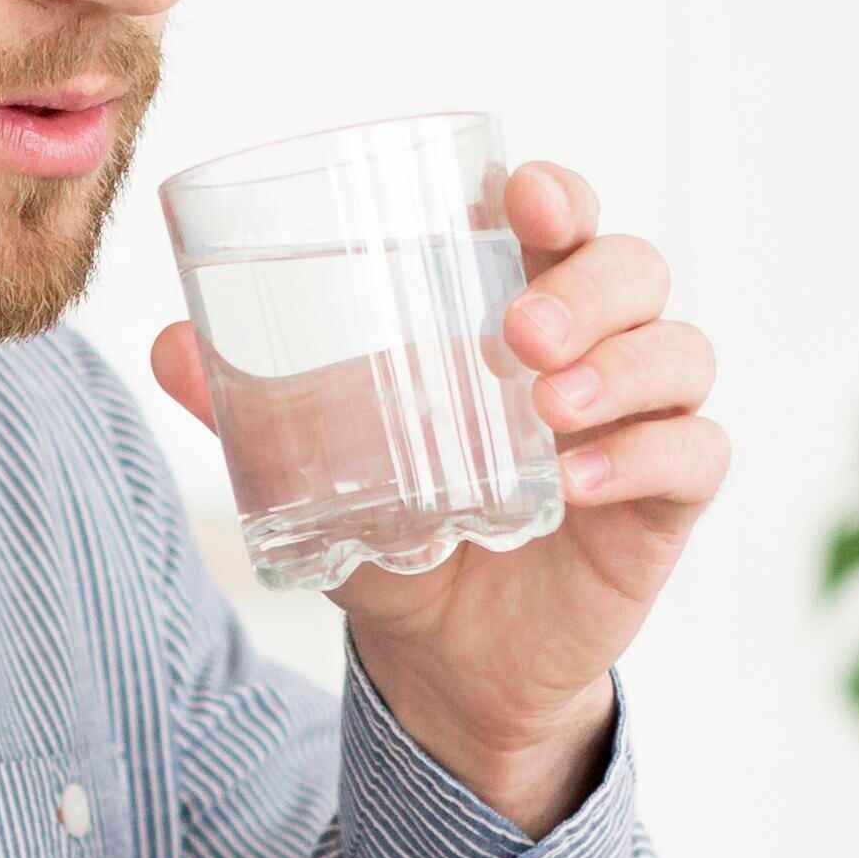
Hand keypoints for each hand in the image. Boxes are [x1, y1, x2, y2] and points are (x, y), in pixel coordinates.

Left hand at [150, 161, 721, 814]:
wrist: (448, 664)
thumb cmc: (403, 533)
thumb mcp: (320, 470)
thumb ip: (253, 408)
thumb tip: (164, 345)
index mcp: (519, 308)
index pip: (562, 220)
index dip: (556, 193)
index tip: (521, 196)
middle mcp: (595, 350)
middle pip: (637, 268)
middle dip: (589, 282)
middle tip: (519, 329)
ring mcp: (640, 421)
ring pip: (681, 350)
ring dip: (623, 364)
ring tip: (550, 402)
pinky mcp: (665, 502)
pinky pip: (695, 453)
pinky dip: (644, 455)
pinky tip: (577, 483)